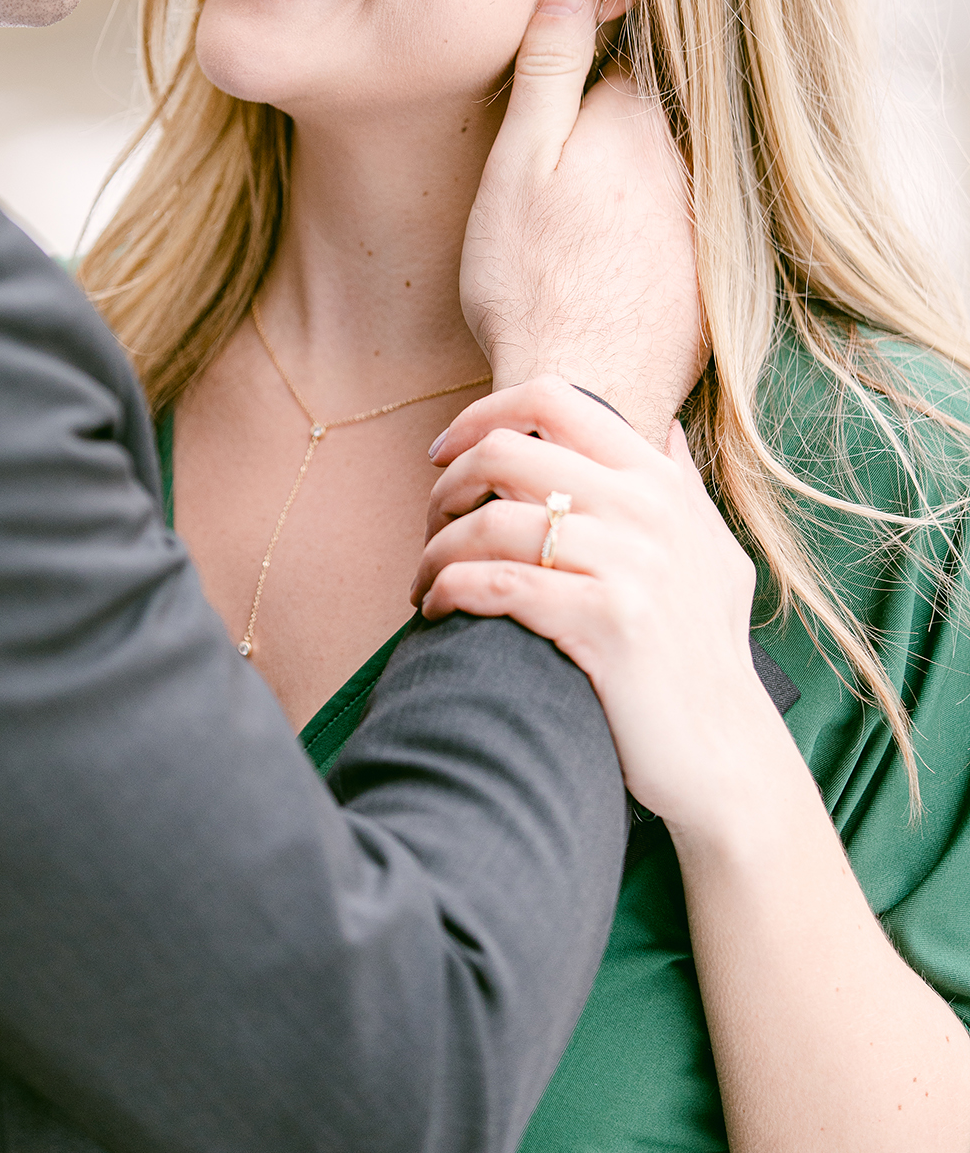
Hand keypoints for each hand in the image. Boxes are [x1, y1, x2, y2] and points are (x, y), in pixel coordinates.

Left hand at [413, 378, 780, 832]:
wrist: (725, 754)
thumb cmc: (707, 653)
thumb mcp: (713, 555)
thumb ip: (684, 488)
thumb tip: (665, 428)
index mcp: (659, 480)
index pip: (554, 398)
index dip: (481, 413)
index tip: (443, 451)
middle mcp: (645, 509)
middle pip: (506, 452)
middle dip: (447, 484)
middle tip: (430, 522)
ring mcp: (627, 564)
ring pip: (489, 521)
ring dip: (436, 549)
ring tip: (425, 578)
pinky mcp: (603, 622)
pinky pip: (494, 584)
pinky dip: (448, 591)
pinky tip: (436, 609)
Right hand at [462, 0, 703, 443]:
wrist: (585, 391)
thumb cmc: (530, 277)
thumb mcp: (520, 159)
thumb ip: (549, 66)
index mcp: (636, 122)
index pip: (618, 65)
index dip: (579, 80)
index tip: (549, 111)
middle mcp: (686, 166)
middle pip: (644, 126)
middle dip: (604, 139)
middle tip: (551, 188)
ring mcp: (705, 228)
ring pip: (661, 185)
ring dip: (625, 197)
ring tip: (574, 237)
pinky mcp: (708, 287)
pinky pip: (675, 244)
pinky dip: (642, 251)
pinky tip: (604, 281)